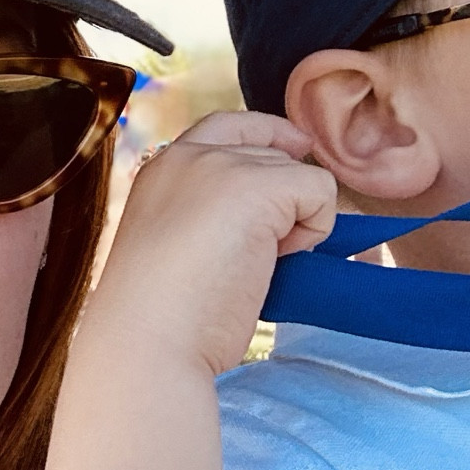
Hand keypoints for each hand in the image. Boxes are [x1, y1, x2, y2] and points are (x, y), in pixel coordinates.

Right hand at [86, 111, 337, 376]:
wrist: (149, 343)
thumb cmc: (163, 318)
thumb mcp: (181, 245)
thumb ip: (215, 215)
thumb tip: (281, 216)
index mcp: (162, 169)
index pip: (227, 126)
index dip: (269, 136)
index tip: (298, 154)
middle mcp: (188, 156)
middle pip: (271, 154)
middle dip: (283, 202)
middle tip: (252, 260)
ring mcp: (221, 166)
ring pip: (298, 174)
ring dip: (294, 224)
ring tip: (252, 267)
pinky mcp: (257, 188)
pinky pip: (320, 191)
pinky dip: (315, 230)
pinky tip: (276, 262)